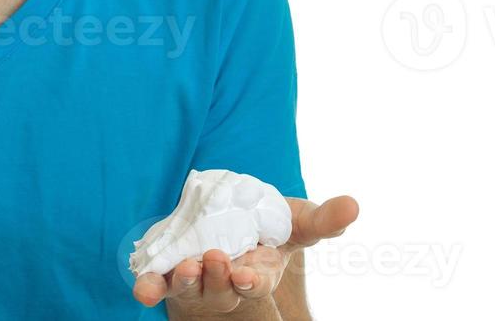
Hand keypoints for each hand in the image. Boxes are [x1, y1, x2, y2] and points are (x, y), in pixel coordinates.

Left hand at [132, 193, 359, 315]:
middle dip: (217, 277)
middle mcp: (227, 280)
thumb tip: (353, 206)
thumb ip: (323, 219)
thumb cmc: (270, 229)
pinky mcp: (170, 271)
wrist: (229, 227)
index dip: (251, 279)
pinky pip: (158, 283)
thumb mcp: (297, 222)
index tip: (245, 273)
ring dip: (184, 279)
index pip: (256, 281)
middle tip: (215, 259)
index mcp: (259, 272)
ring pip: (189, 286)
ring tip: (184, 266)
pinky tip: (142, 288)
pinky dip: (150, 286)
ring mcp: (197, 278)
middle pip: (221, 287)